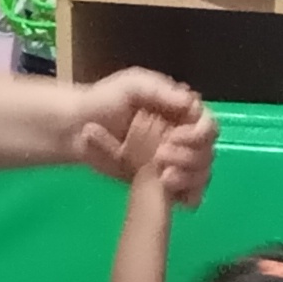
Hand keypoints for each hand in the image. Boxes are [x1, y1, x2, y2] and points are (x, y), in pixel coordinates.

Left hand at [69, 68, 209, 198]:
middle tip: (161, 157)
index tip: (176, 138)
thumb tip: (192, 104)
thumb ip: (162, 92)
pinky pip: (189, 194)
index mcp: (180, 113)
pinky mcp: (163, 183)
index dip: (198, 134)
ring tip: (163, 178)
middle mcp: (183, 137)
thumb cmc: (103, 101)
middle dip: (189, 157)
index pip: (207, 125)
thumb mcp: (132, 86)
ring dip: (188, 178)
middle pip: (207, 152)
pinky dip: (188, 196)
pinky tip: (174, 196)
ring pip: (201, 174)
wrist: (74, 127)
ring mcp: (174, 162)